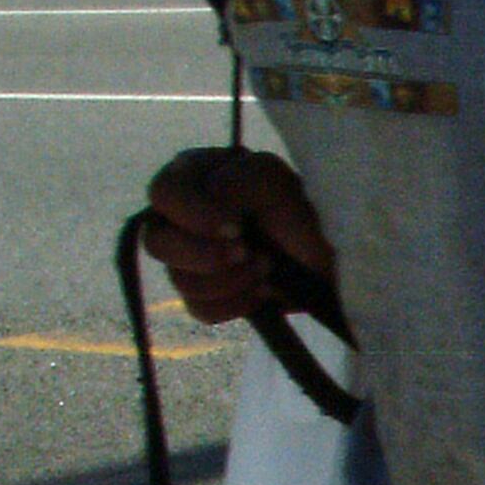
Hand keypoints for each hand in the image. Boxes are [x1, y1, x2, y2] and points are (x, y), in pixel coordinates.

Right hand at [141, 146, 330, 327]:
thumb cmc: (298, 208)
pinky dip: (234, 304)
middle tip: (248, 254)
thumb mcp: (274, 179)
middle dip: (206, 256)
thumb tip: (211, 196)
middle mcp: (179, 216)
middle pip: (156, 243)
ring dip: (229, 280)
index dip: (193, 216)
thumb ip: (239, 179)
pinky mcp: (205, 292)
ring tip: (266, 268)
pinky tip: (262, 292)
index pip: (164, 194)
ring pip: (178, 280)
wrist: (328, 255)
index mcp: (190, 175)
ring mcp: (187, 256)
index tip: (235, 228)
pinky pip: (198, 308)